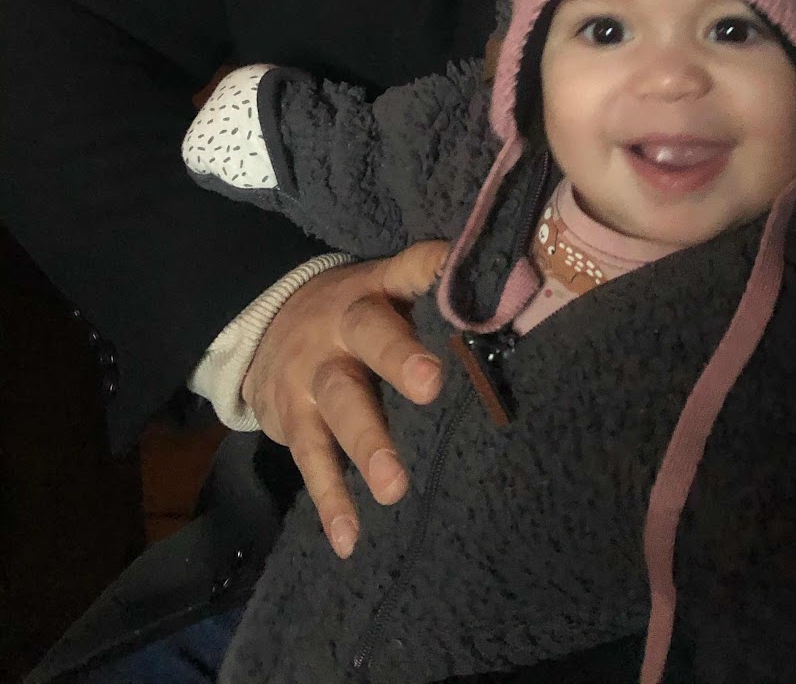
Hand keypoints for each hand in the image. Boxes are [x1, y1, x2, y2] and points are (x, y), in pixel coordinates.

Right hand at [242, 241, 449, 557]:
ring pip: (341, 402)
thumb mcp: (388, 288)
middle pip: (370, 335)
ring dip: (368, 443)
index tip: (470, 278)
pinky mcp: (293, 418)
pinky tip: (350, 538)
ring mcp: (315, 372)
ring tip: (394, 486)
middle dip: (398, 358)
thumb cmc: (356, 312)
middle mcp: (344, 324)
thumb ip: (437, 290)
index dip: (437, 269)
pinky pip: (312, 460)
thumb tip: (521, 286)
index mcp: (380, 287)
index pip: (412, 267)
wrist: (263, 322)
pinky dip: (331, 501)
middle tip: (430, 384)